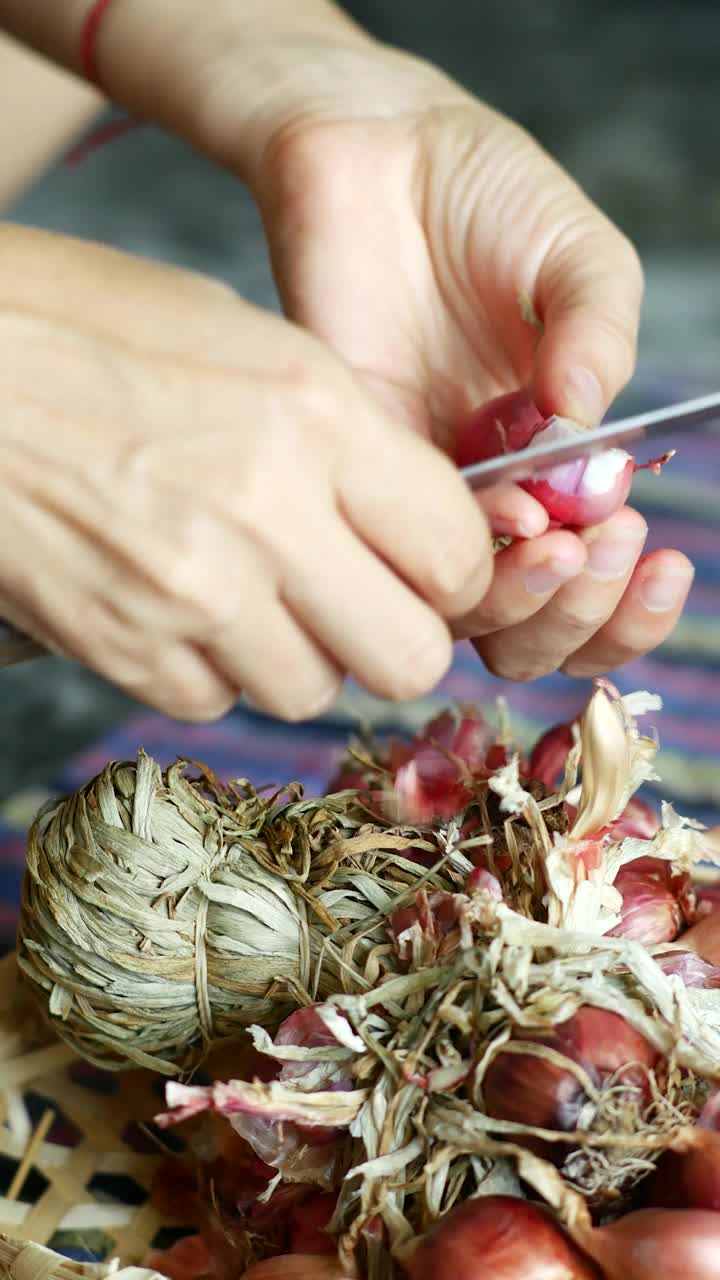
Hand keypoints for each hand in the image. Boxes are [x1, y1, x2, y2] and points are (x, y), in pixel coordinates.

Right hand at [0, 226, 495, 719]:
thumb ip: (346, 440)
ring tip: (254, 594)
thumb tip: (406, 517)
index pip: (456, 556)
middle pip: (408, 658)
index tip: (428, 566)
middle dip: (397, 638)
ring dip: (299, 655)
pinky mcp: (123, 646)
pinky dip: (211, 668)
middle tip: (364, 603)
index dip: (456, 574)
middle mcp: (267, 515)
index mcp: (316, 416)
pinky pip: (212, 700)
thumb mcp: (248, 342)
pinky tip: (180, 605)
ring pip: (309, 691)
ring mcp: (191, 593)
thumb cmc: (85, 326)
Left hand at [199, 23, 693, 678]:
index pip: (591, 581)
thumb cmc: (486, 197)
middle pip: (528, 622)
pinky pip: (395, 546)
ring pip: (461, 611)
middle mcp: (486, 495)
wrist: (377, 148)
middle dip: (580, 611)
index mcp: (553, 466)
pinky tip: (506, 501)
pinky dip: (457, 547)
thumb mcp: (578, 259)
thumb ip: (599, 337)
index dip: (627, 606)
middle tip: (604, 545)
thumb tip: (591, 428)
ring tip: (563, 541)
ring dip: (527, 600)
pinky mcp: (355, 464)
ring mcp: (417, 488)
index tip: (656, 559)